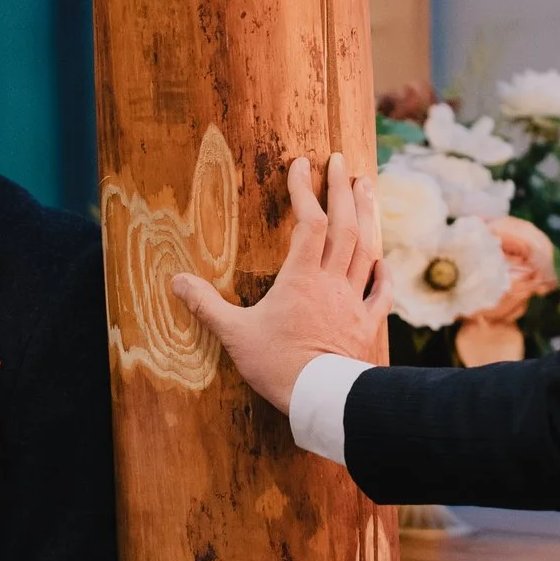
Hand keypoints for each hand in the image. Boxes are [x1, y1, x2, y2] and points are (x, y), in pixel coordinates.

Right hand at [171, 152, 385, 412]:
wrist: (322, 398)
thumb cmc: (278, 365)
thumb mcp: (234, 334)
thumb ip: (206, 305)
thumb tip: (177, 281)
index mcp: (301, 278)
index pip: (307, 222)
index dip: (304, 190)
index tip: (300, 165)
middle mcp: (331, 282)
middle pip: (344, 226)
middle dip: (342, 190)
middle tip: (341, 162)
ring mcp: (353, 302)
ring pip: (366, 249)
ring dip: (368, 216)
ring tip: (366, 188)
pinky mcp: (366, 326)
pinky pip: (379, 293)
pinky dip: (382, 273)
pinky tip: (382, 260)